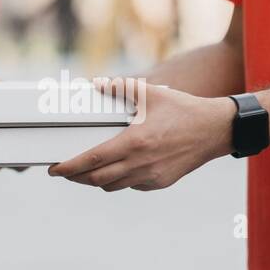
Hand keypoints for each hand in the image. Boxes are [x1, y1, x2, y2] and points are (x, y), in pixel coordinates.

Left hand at [50, 82, 233, 190]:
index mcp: (135, 142)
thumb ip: (121, 87)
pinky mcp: (159, 183)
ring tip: (86, 171)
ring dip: (95, 180)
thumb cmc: (183, 110)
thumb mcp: (151, 94)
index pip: (92, 160)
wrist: (214, 131)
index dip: (69, 167)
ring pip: (112, 186)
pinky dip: (118, 180)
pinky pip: (131, 186)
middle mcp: (141, 164)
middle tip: (64, 171)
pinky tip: (116, 169)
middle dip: (76, 177)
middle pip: (96, 179)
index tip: (55, 169)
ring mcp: (151, 177)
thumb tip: (97, 83)